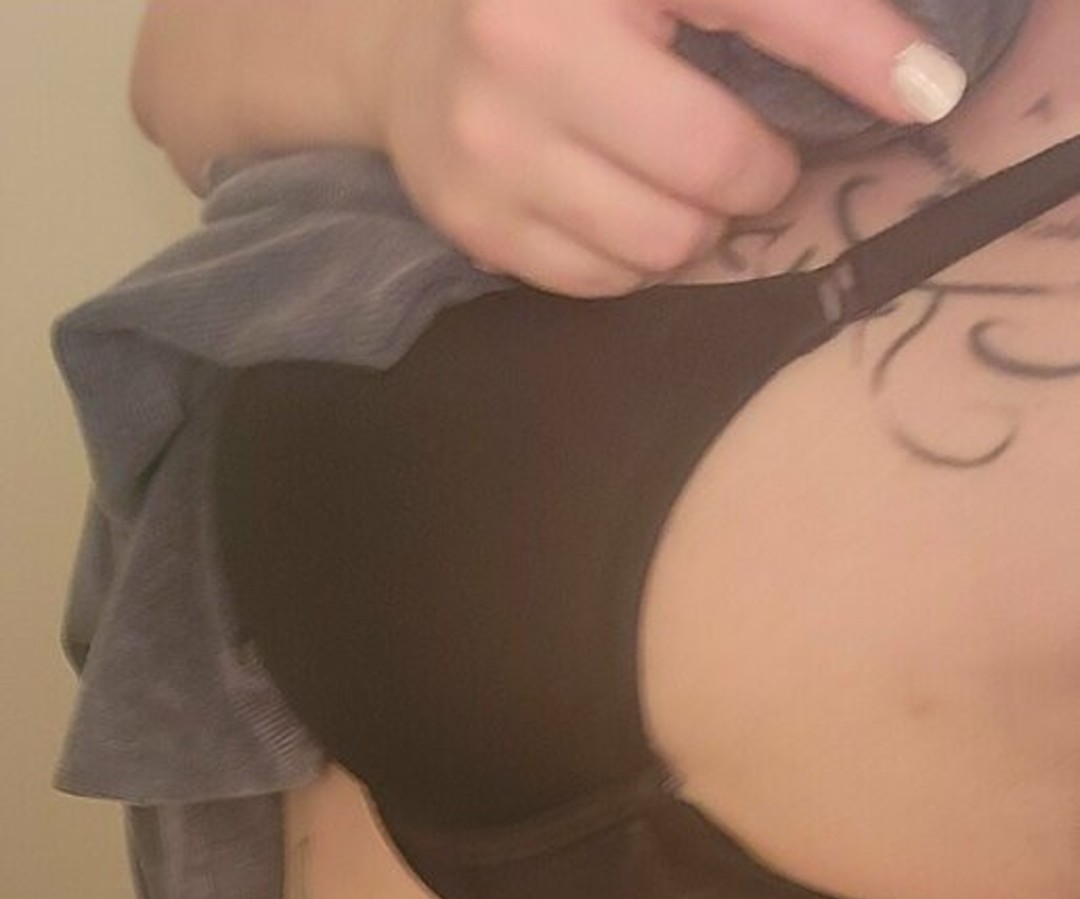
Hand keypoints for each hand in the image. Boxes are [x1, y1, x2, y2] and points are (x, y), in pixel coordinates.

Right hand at [372, 0, 962, 292]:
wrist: (407, 35)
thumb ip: (787, 7)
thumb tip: (921, 86)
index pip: (753, 0)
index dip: (852, 48)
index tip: (926, 93)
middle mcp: (523, 36)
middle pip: (710, 162)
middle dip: (755, 171)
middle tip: (748, 153)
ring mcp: (486, 138)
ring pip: (663, 242)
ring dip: (696, 224)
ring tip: (674, 176)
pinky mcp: (470, 216)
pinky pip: (605, 283)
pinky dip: (633, 258)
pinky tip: (618, 202)